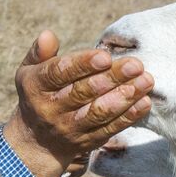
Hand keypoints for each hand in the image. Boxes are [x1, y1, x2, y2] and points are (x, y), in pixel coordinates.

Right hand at [3, 31, 152, 176]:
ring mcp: (69, 128)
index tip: (105, 56)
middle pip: (82, 92)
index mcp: (36, 87)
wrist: (36, 142)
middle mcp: (51, 110)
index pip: (59, 73)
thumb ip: (40, 52)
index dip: (82, 64)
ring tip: (145, 81)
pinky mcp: (86, 142)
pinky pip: (109, 129)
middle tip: (135, 65)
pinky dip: (128, 116)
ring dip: (125, 97)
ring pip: (98, 112)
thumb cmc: (38, 94)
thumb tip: (47, 34)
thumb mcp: (30, 71)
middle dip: (112, 78)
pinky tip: (144, 102)